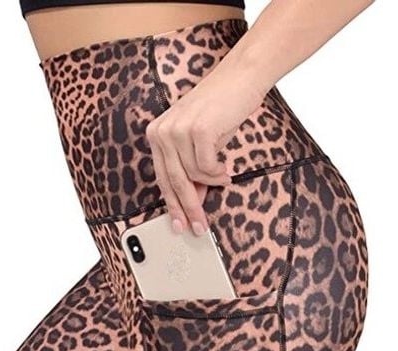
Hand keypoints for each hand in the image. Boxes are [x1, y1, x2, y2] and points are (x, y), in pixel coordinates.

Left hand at [146, 63, 266, 234]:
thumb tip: (192, 200)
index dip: (172, 205)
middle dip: (189, 209)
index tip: (179, 224)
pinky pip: (207, 167)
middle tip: (199, 227)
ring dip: (211, 181)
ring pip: (194, 176)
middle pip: (175, 182)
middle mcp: (162, 131)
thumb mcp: (198, 141)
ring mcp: (178, 130)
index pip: (162, 178)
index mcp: (157, 133)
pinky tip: (225, 167)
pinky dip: (218, 172)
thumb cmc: (220, 108)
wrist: (240, 77)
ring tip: (223, 175)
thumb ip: (190, 168)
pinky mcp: (198, 130)